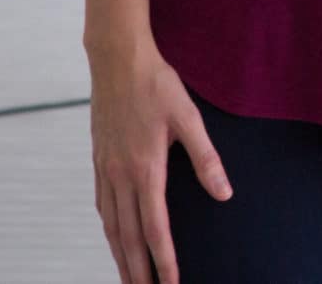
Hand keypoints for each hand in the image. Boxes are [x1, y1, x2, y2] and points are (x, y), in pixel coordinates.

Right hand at [89, 41, 229, 283]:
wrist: (117, 59)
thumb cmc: (156, 84)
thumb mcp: (189, 117)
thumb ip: (206, 158)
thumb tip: (224, 193)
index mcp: (145, 169)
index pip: (155, 228)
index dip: (163, 260)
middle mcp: (120, 175)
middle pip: (127, 237)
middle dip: (137, 271)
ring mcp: (105, 169)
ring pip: (111, 225)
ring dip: (119, 255)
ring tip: (129, 278)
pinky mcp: (98, 160)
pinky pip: (101, 205)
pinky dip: (109, 229)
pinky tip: (114, 236)